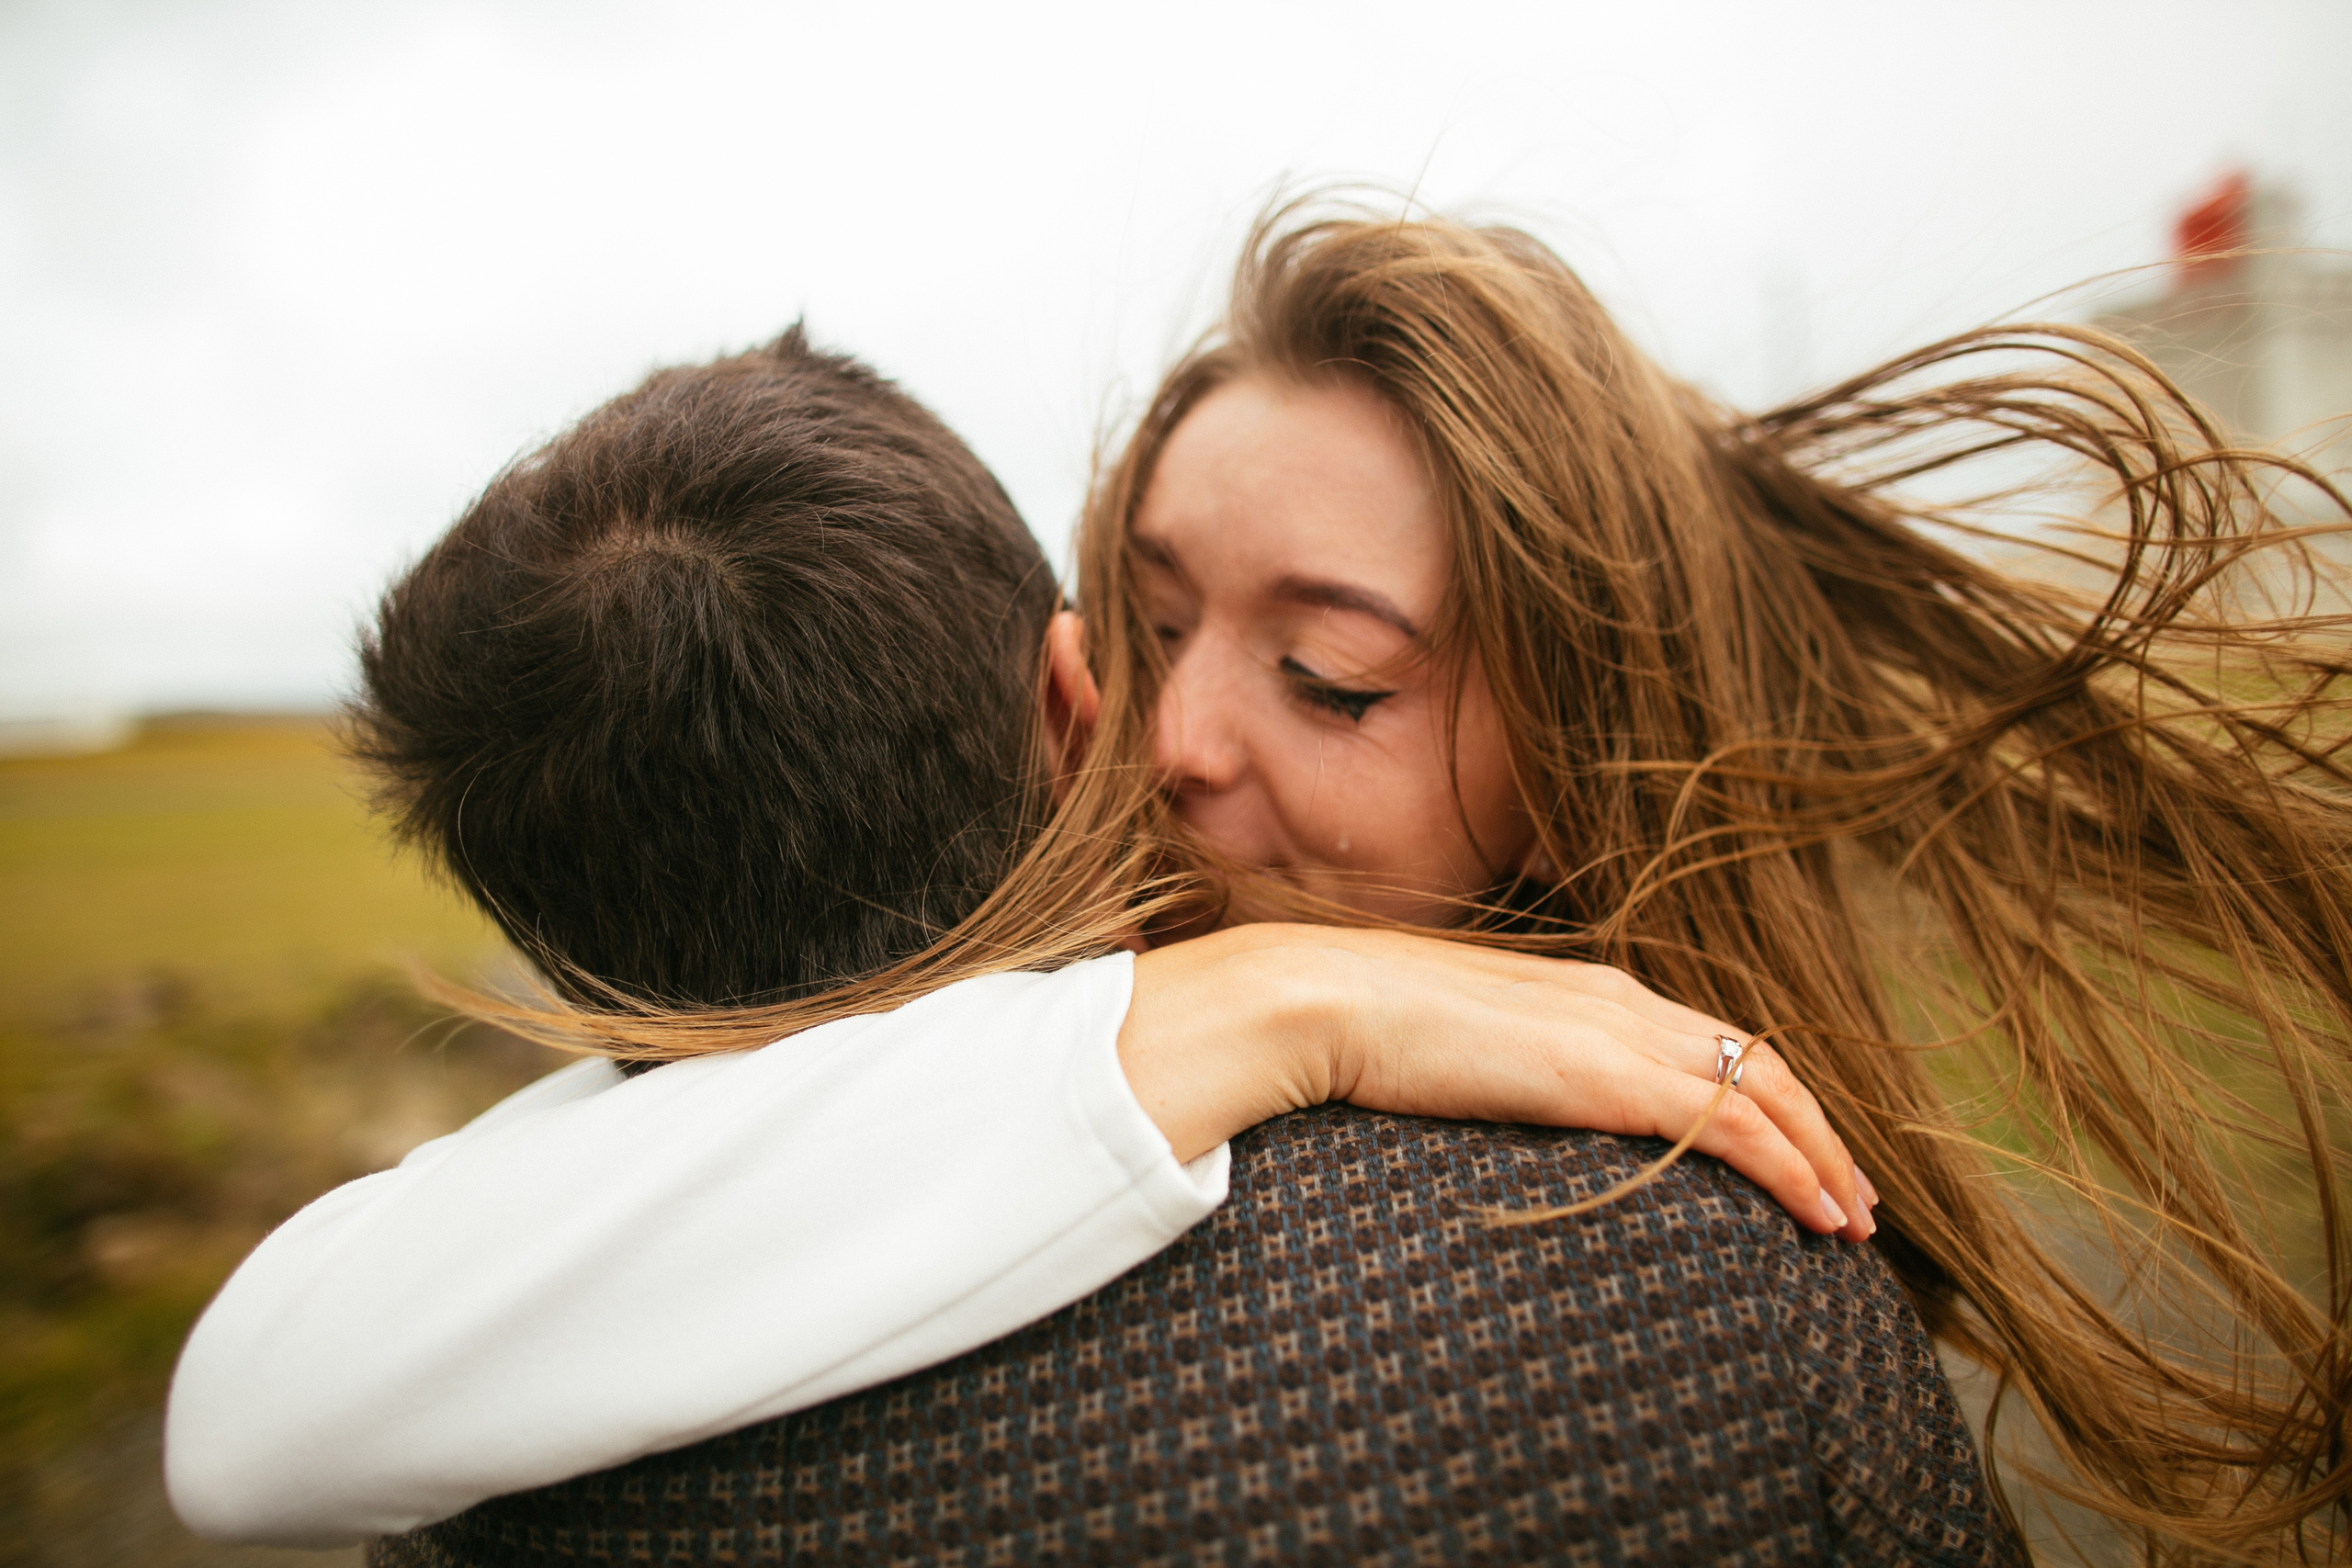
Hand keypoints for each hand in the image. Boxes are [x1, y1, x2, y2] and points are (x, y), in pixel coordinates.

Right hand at [1119, 922, 1873, 1240]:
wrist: (1323, 1000)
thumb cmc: (1363, 1031)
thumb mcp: (1455, 1051)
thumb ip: (1500, 1072)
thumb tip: (1502, 1114)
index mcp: (1586, 991)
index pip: (1704, 1041)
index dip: (1763, 1097)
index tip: (1796, 1155)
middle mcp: (1621, 1000)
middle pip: (1755, 1061)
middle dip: (1817, 1132)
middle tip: (1854, 1200)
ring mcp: (1619, 1032)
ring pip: (1765, 1091)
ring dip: (1822, 1158)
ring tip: (1853, 1224)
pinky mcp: (1609, 1074)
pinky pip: (1732, 1125)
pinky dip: (1792, 1169)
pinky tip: (1820, 1216)